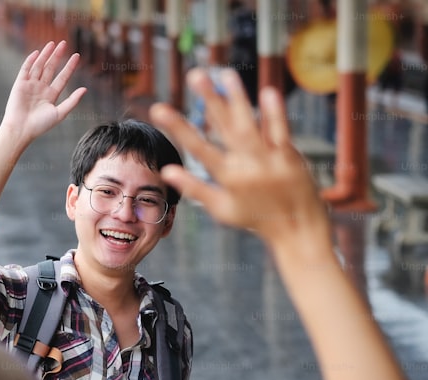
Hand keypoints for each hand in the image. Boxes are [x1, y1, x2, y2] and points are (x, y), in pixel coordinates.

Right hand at [1, 41, 86, 144]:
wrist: (21, 129)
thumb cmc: (40, 125)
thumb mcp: (60, 113)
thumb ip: (72, 101)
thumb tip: (85, 89)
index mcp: (51, 95)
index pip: (62, 77)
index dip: (69, 67)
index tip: (77, 56)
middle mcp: (41, 88)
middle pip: (50, 68)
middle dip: (57, 56)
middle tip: (64, 43)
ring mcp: (30, 85)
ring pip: (39, 66)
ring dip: (45, 55)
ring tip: (52, 44)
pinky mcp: (19, 85)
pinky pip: (25, 69)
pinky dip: (30, 61)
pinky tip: (37, 52)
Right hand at [148, 68, 331, 251]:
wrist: (296, 228)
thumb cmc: (255, 218)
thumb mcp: (220, 209)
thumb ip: (194, 187)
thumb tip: (168, 171)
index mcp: (226, 178)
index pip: (196, 147)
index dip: (177, 126)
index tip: (159, 108)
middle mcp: (246, 166)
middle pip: (223, 127)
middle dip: (209, 99)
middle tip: (195, 74)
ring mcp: (269, 159)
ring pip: (250, 123)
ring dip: (238, 97)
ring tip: (226, 74)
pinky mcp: (289, 155)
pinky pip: (280, 130)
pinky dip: (274, 112)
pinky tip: (267, 91)